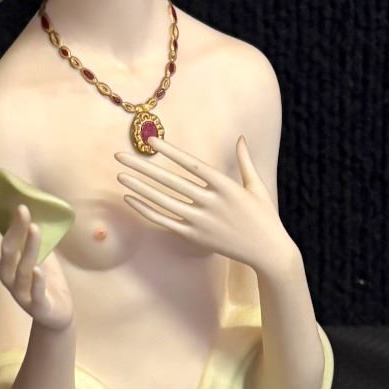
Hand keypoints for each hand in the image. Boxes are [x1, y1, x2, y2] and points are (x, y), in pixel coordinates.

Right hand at [0, 182, 73, 330]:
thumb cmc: (43, 279)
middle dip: (13, 229)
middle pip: (5, 250)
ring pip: (21, 269)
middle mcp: (6, 275)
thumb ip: (28, 232)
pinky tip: (39, 270)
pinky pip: (35, 293)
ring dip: (28, 248)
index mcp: (3, 260)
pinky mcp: (38, 305)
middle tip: (23, 207)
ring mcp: (21, 291)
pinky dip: (36, 281)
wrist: (55, 315)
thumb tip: (27, 198)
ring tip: (35, 228)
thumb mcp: (36, 252)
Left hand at [115, 135, 296, 273]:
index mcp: (225, 185)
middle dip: (143, 167)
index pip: (191, 164)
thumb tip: (241, 138)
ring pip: (163, 201)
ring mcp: (201, 221)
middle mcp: (211, 202)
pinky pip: (166, 222)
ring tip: (120, 176)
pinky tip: (132, 200)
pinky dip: (148, 211)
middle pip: (170, 181)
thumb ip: (245, 162)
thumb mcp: (256, 186)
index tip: (151, 141)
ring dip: (140, 188)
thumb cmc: (263, 216)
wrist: (268, 251)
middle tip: (120, 156)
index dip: (170, 152)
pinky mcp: (196, 237)